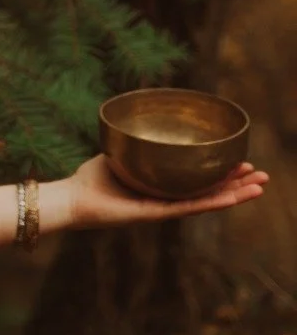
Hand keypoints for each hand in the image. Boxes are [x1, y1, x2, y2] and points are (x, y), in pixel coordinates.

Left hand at [61, 154, 268, 231]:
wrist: (71, 199)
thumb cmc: (90, 179)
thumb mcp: (120, 154)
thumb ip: (133, 143)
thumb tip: (143, 120)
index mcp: (161, 189)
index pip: (199, 182)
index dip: (222, 175)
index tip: (242, 163)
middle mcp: (166, 201)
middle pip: (209, 192)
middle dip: (236, 184)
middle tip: (262, 176)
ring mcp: (162, 209)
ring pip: (206, 202)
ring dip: (234, 194)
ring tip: (259, 186)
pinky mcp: (153, 214)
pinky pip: (187, 207)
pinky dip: (211, 202)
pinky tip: (232, 197)